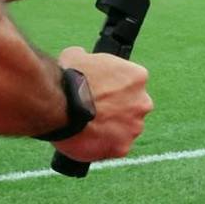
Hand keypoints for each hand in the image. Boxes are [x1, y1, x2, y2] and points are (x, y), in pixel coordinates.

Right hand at [50, 46, 151, 161]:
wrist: (60, 106)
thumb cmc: (69, 79)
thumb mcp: (77, 55)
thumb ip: (86, 56)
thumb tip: (79, 55)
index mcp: (137, 77)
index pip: (131, 84)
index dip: (114, 89)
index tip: (101, 94)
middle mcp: (143, 102)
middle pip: (133, 107)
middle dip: (118, 110)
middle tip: (95, 113)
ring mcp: (134, 127)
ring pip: (125, 130)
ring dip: (112, 130)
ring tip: (89, 129)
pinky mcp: (122, 148)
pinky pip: (114, 148)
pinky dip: (103, 147)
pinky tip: (88, 141)